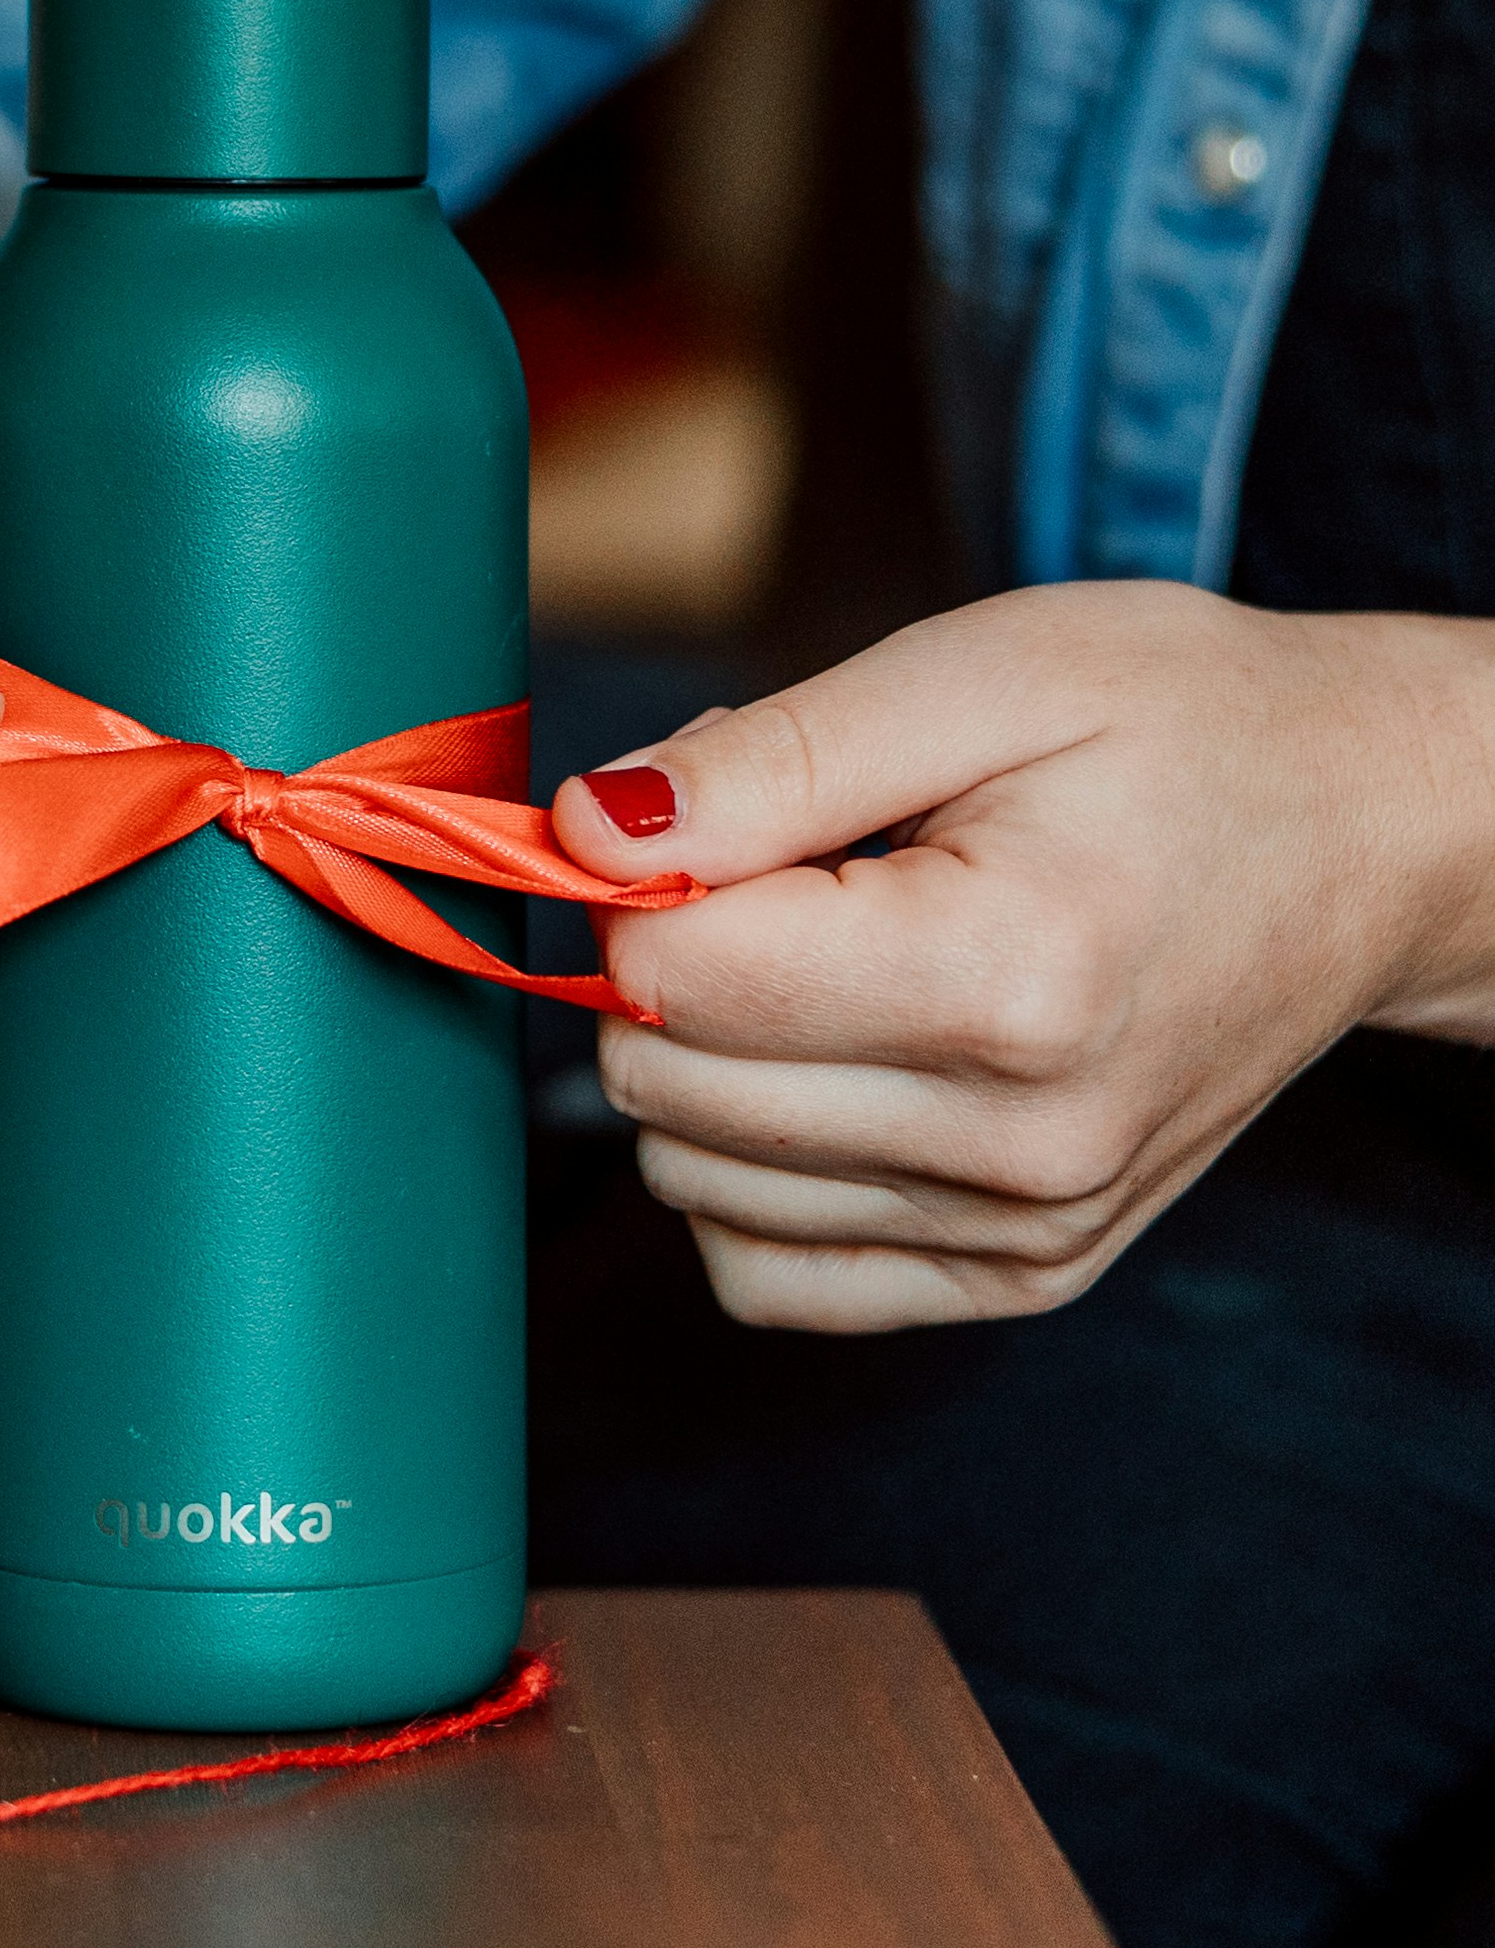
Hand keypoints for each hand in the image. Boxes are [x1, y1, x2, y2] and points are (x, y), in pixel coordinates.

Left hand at [547, 582, 1494, 1331]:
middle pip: (661, 1086)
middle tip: (781, 864)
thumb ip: (762, 762)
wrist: (1366, 837)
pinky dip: (744, 1172)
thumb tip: (581, 833)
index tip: (708, 809)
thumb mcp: (974, 672)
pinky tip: (820, 1063)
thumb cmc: (1178, 726)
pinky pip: (766, 1272)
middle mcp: (1022, 1143)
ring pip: (690, 1182)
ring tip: (829, 946)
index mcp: (1008, 980)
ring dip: (703, 1059)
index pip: (669, 976)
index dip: (634, 875)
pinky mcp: (1025, 1275)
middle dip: (661, 959)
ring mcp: (1029, 1231)